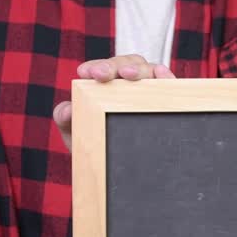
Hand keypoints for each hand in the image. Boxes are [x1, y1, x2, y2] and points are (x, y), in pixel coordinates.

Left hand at [52, 54, 176, 149]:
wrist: (114, 172)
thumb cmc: (97, 145)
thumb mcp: (77, 133)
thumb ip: (65, 119)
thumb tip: (67, 109)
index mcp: (107, 85)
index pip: (104, 68)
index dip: (96, 65)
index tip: (85, 72)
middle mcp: (130, 84)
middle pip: (128, 64)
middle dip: (115, 65)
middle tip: (102, 74)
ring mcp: (151, 93)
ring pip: (149, 70)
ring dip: (140, 69)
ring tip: (129, 74)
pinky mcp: (168, 104)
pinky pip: (171, 86)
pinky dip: (168, 77)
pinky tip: (163, 76)